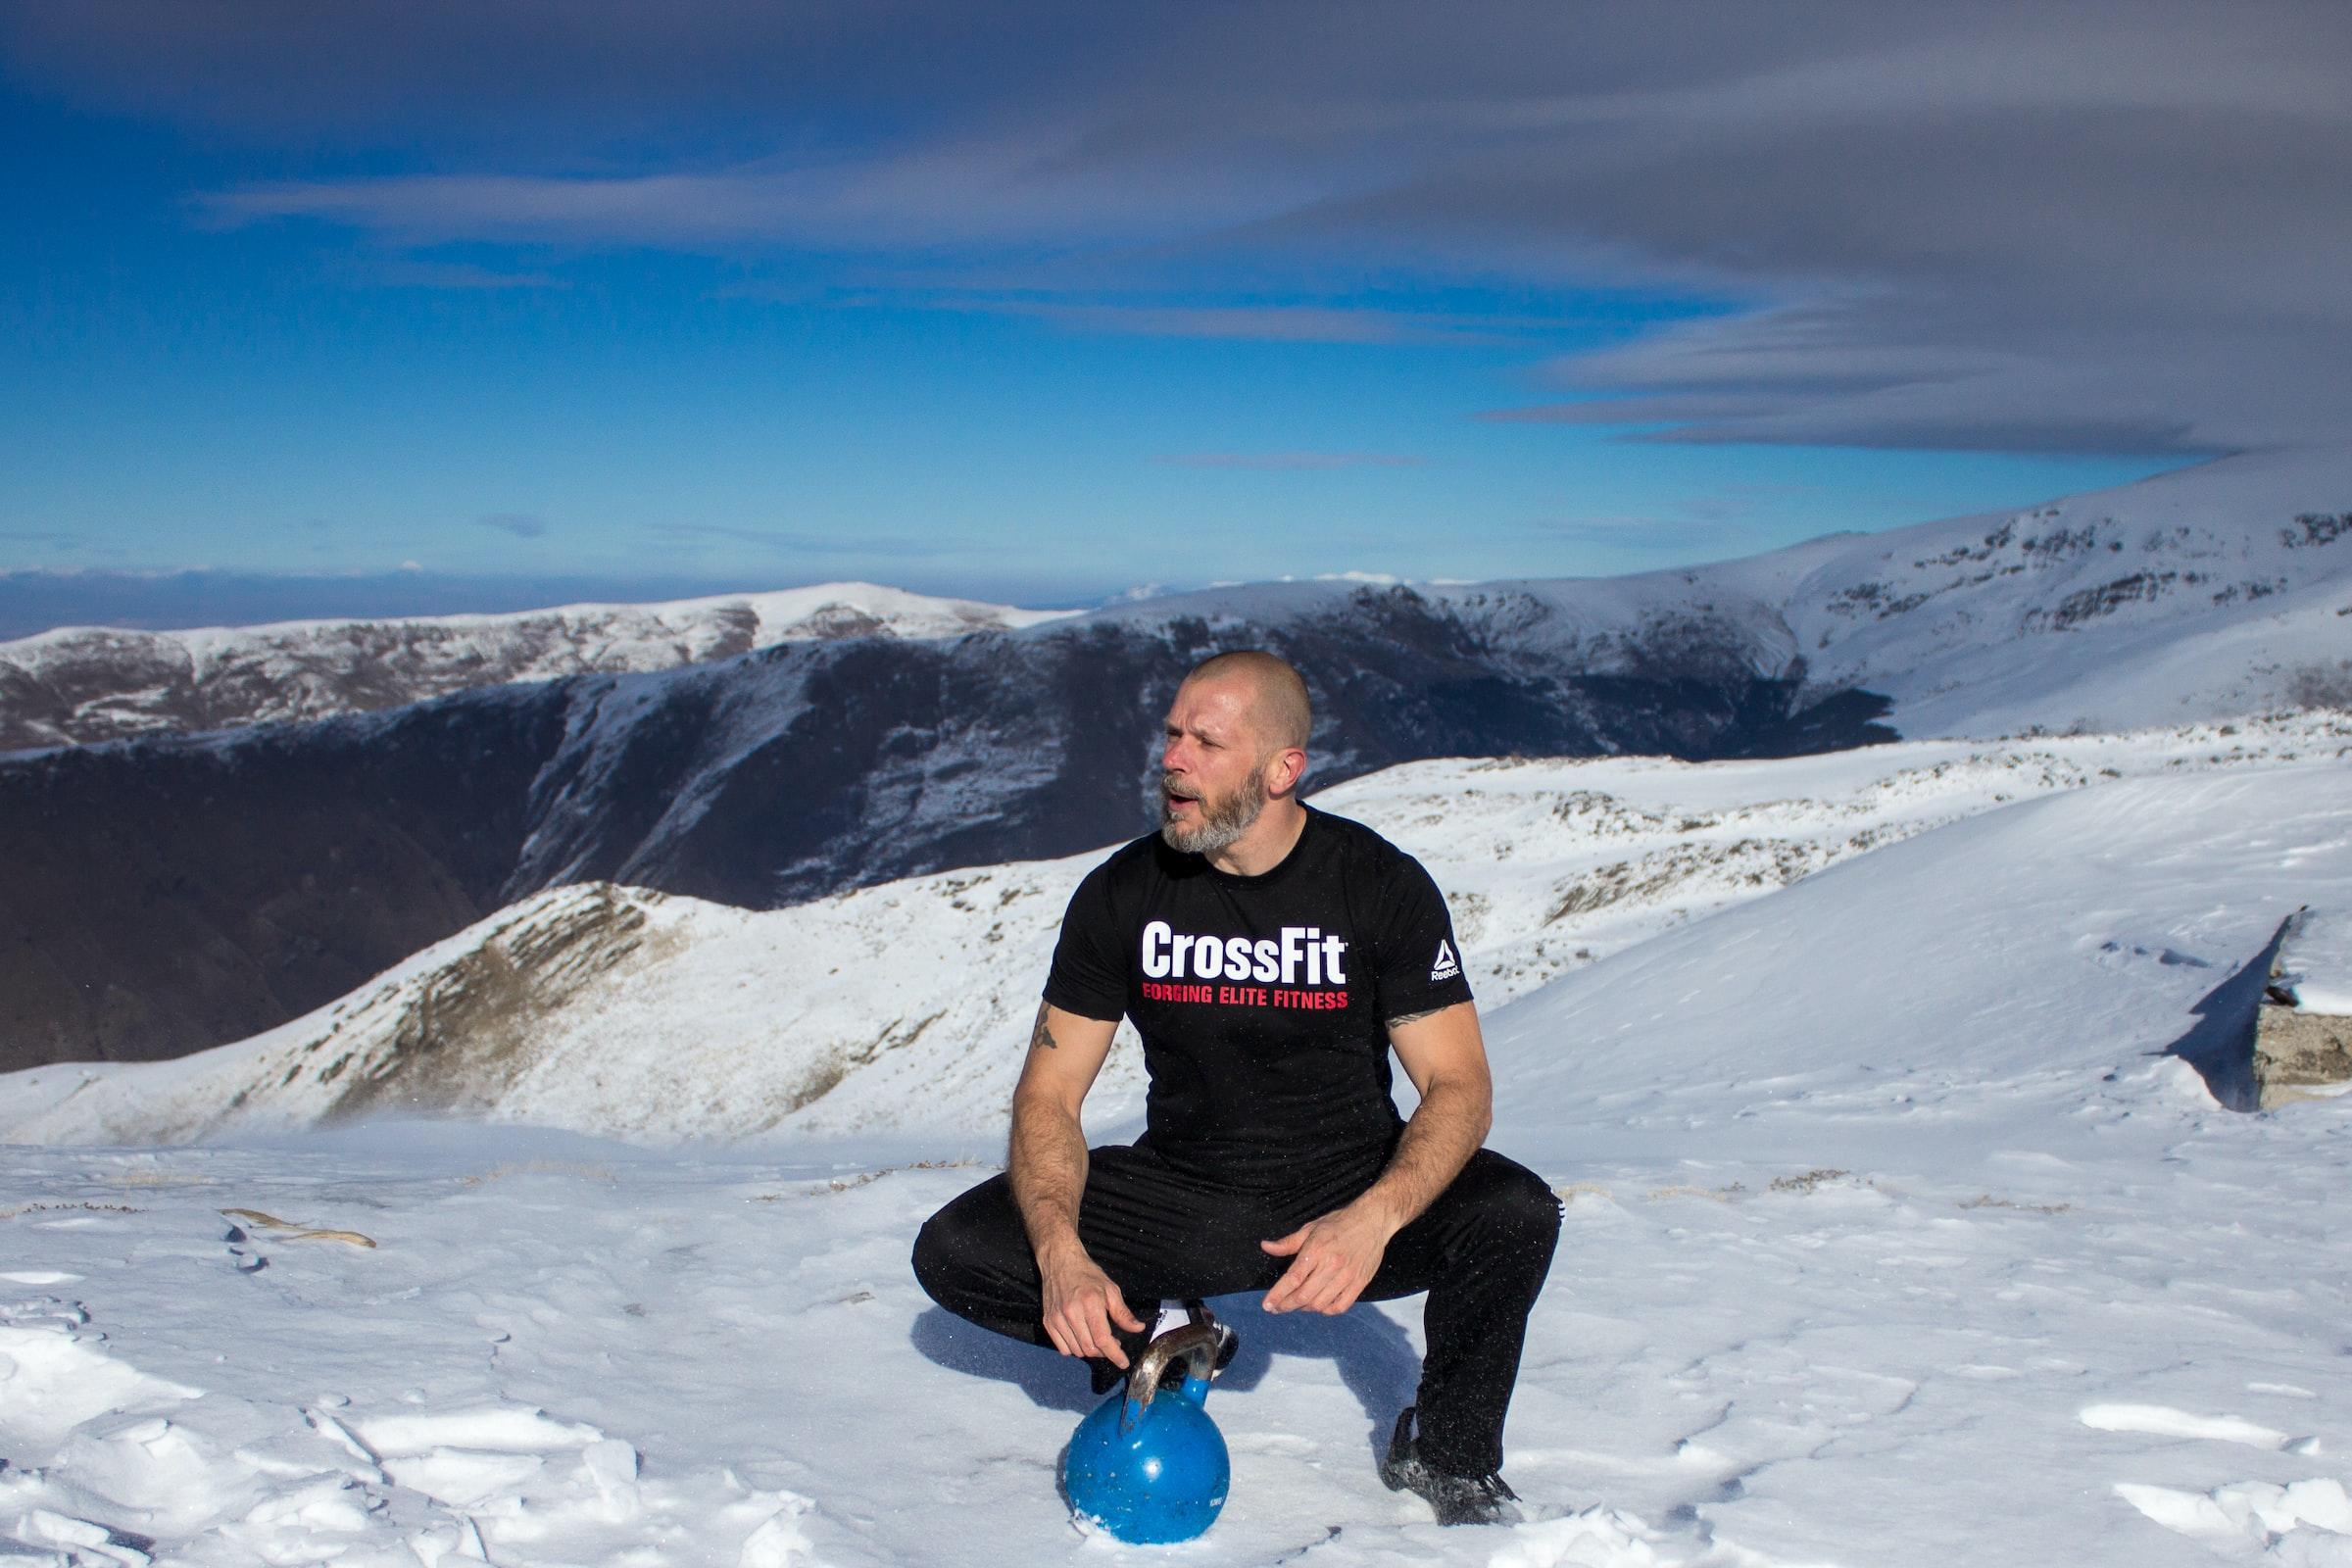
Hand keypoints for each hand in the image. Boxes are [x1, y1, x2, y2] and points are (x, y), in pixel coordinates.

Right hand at [1039, 1246, 1146, 1364]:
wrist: (1060, 1262)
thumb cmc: (1087, 1274)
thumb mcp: (1111, 1289)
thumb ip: (1123, 1313)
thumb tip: (1137, 1328)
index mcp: (1090, 1303)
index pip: (1102, 1339)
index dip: (1114, 1354)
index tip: (1123, 1362)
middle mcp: (1071, 1313)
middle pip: (1089, 1348)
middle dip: (1104, 1352)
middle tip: (1112, 1343)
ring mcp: (1057, 1319)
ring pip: (1076, 1351)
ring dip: (1090, 1351)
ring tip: (1096, 1338)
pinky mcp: (1048, 1322)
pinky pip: (1062, 1348)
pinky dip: (1074, 1349)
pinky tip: (1081, 1337)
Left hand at [1260, 1201, 1394, 1315]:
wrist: (1372, 1221)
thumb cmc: (1339, 1223)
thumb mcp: (1310, 1228)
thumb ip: (1288, 1242)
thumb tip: (1266, 1246)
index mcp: (1316, 1250)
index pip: (1293, 1278)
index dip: (1278, 1294)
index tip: (1267, 1304)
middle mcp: (1331, 1265)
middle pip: (1304, 1296)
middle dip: (1286, 1305)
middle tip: (1276, 1308)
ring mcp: (1347, 1276)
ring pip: (1320, 1304)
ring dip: (1304, 1308)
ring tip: (1296, 1304)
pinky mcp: (1359, 1283)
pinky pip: (1340, 1306)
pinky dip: (1326, 1311)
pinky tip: (1319, 1306)